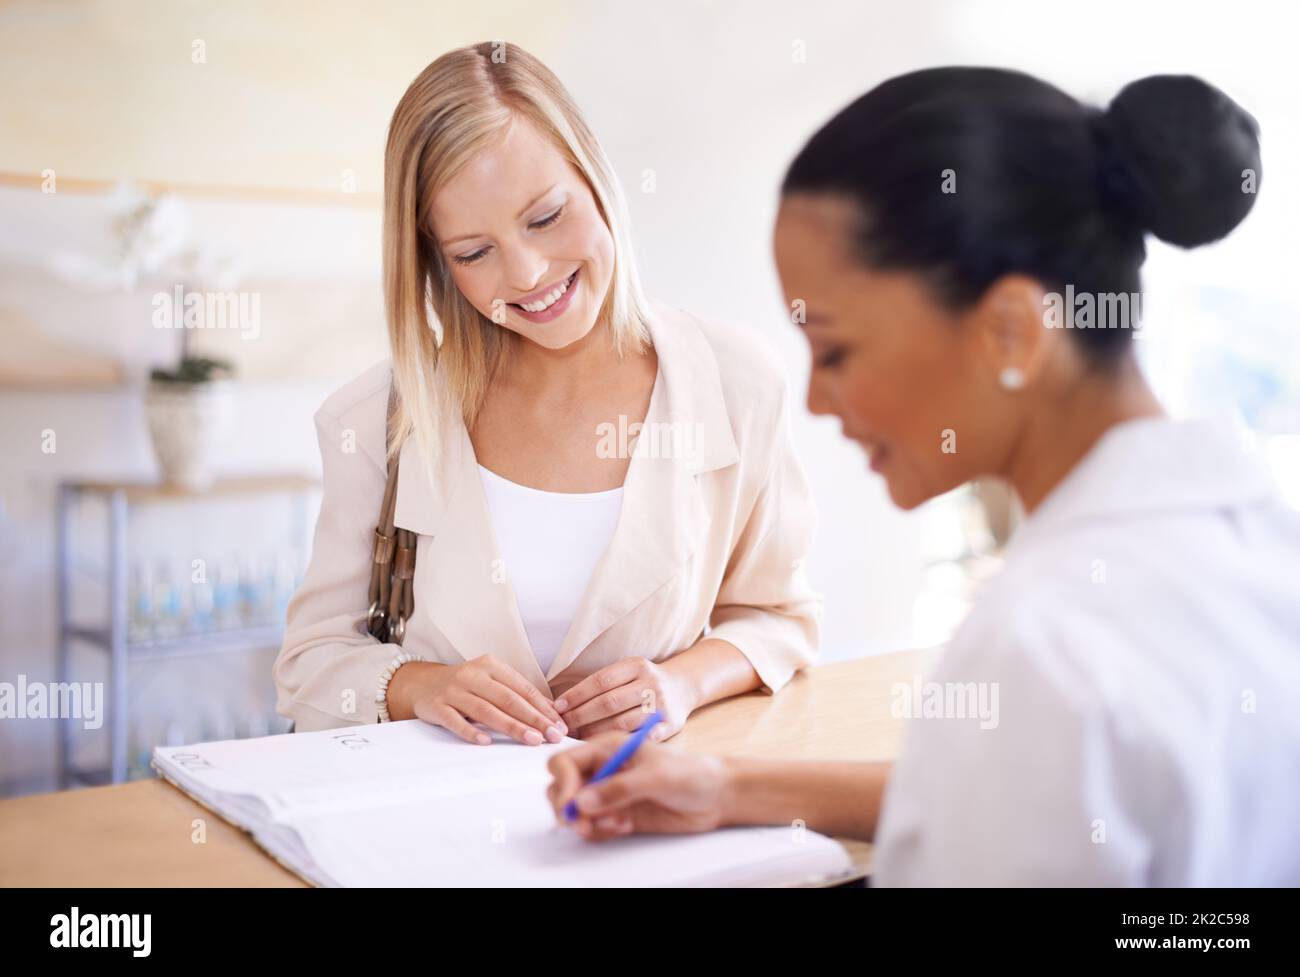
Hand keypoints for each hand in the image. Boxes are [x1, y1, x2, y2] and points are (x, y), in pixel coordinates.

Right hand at [404, 656, 566, 745]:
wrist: (421, 684)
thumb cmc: (464, 686)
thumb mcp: (490, 682)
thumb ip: (516, 694)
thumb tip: (552, 713)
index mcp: (490, 665)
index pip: (522, 688)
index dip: (543, 707)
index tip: (560, 725)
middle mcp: (472, 675)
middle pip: (508, 699)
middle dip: (534, 718)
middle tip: (553, 735)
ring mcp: (453, 690)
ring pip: (486, 710)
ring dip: (511, 726)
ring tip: (532, 740)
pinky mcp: (437, 706)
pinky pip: (455, 720)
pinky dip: (471, 731)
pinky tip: (486, 741)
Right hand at [546, 733, 730, 839]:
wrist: (715, 796)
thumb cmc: (691, 773)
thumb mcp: (655, 776)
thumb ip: (618, 788)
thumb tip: (582, 802)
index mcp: (607, 748)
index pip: (566, 761)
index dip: (563, 782)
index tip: (573, 803)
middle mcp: (603, 769)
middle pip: (562, 788)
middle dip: (566, 807)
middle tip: (581, 823)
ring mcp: (609, 793)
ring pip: (575, 811)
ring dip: (584, 822)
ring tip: (613, 823)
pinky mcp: (617, 814)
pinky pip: (592, 827)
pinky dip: (600, 831)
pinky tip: (622, 826)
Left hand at [554, 657, 696, 740]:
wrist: (684, 686)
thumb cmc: (645, 682)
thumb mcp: (628, 671)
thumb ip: (603, 685)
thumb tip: (562, 704)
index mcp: (636, 666)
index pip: (600, 680)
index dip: (577, 694)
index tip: (558, 707)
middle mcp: (650, 683)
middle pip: (609, 702)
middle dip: (581, 716)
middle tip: (562, 727)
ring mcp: (661, 705)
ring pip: (622, 723)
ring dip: (595, 733)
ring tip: (577, 739)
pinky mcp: (670, 725)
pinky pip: (640, 738)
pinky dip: (621, 744)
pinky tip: (605, 749)